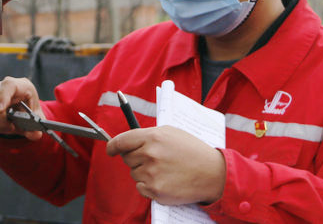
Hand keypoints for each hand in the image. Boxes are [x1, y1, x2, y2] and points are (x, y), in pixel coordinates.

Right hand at [0, 76, 42, 140]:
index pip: (8, 86)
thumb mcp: (36, 119)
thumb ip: (36, 128)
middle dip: (0, 121)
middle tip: (11, 128)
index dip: (2, 97)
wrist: (21, 106)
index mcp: (20, 86)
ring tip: (7, 126)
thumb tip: (35, 135)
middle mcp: (4, 85)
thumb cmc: (28, 109)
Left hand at [106, 126, 225, 204]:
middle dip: (136, 159)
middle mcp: (150, 154)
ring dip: (144, 173)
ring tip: (164, 170)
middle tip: (153, 159)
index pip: (122, 141)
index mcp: (153, 137)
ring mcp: (152, 173)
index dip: (112, 146)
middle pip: (127, 159)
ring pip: (134, 174)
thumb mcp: (171, 133)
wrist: (212, 173)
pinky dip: (148, 186)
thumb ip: (148, 135)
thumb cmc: (192, 151)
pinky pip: (140, 188)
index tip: (110, 150)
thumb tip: (128, 141)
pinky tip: (164, 180)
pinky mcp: (156, 190)